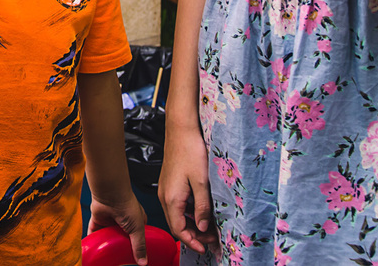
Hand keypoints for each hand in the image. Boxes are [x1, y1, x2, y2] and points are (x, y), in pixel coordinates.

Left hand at [88, 190, 147, 265]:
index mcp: (136, 222)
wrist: (110, 194)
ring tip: (106, 256)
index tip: (134, 258)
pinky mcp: (98, 220)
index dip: (136, 247)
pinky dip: (93, 239)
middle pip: (121, 239)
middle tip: (119, 258)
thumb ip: (140, 246)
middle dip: (120, 247)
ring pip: (108, 237)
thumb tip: (143, 262)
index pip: (137, 238)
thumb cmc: (126, 205)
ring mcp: (110, 221)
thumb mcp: (137, 229)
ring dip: (106, 244)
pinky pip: (94, 232)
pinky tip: (93, 247)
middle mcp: (122, 222)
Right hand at [158, 123, 218, 253]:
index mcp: (172, 199)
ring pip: (176, 216)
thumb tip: (203, 227)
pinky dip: (187, 214)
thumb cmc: (190, 151)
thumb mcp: (202, 181)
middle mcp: (165, 196)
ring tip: (208, 228)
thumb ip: (202, 206)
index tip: (206, 248)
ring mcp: (166, 190)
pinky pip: (176, 206)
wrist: (181, 130)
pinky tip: (199, 212)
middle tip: (212, 239)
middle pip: (177, 225)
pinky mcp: (169, 184)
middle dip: (194, 236)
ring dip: (191, 225)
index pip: (179, 230)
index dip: (193, 242)